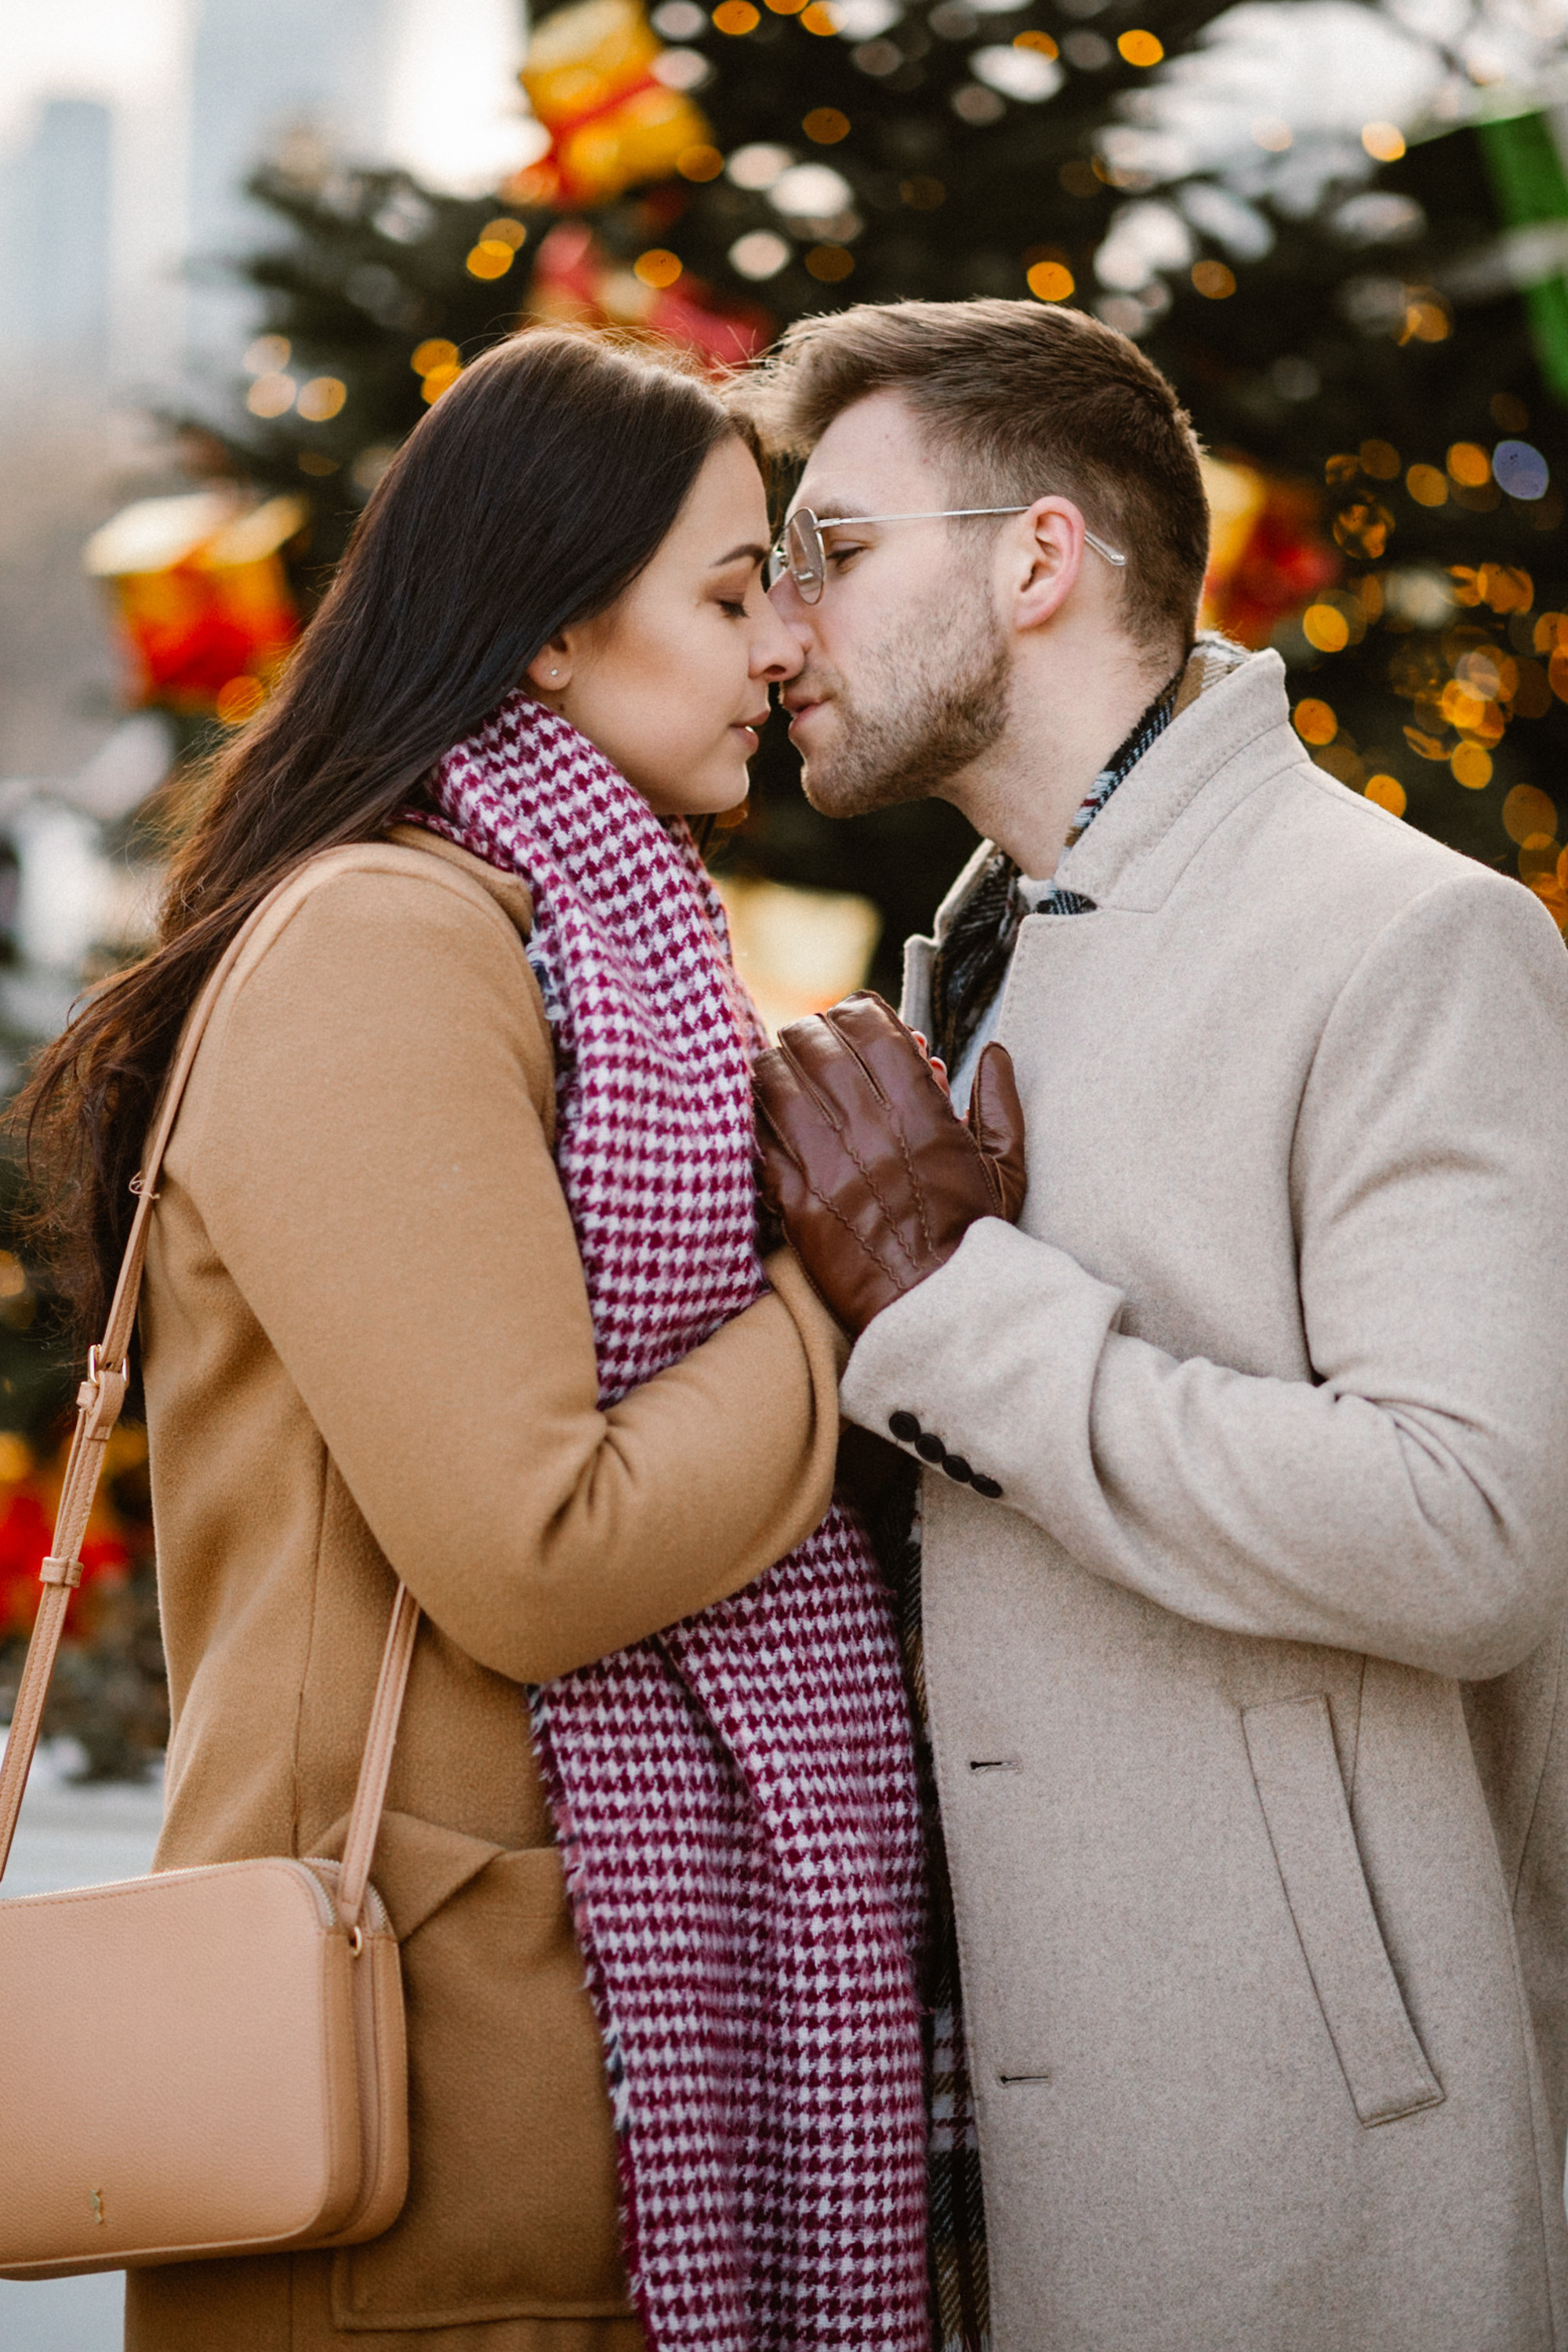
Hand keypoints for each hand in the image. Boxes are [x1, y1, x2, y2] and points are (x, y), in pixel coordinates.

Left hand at [753, 991, 1026, 1336]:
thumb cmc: (974, 1246)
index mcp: (922, 1113)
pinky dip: (757, 1119)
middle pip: (816, 1044)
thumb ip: (1000, 1105)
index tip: (853, 1017)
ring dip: (774, 1066)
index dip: (856, 1011)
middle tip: (808, 1038)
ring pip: (775, 1082)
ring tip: (779, 1069)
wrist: (938, 1315)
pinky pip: (759, 1138)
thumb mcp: (1006, 1171)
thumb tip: (997, 1056)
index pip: (872, 1027)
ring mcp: (827, 1164)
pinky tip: (764, 1118)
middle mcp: (870, 1129)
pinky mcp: (795, 1202)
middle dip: (809, 1031)